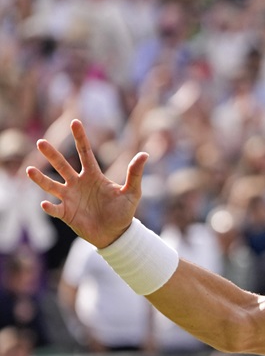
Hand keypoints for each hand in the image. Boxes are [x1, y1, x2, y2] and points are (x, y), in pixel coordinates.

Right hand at [25, 119, 148, 248]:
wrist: (115, 234)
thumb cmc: (123, 211)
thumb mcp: (132, 192)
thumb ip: (134, 174)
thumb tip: (145, 154)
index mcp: (93, 176)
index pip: (85, 153)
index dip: (80, 138)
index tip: (75, 122)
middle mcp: (78, 184)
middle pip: (62, 166)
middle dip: (52, 155)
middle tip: (41, 143)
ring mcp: (70, 198)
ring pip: (51, 185)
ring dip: (40, 179)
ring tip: (29, 170)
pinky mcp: (66, 213)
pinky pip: (54, 209)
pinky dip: (49, 207)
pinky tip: (45, 203)